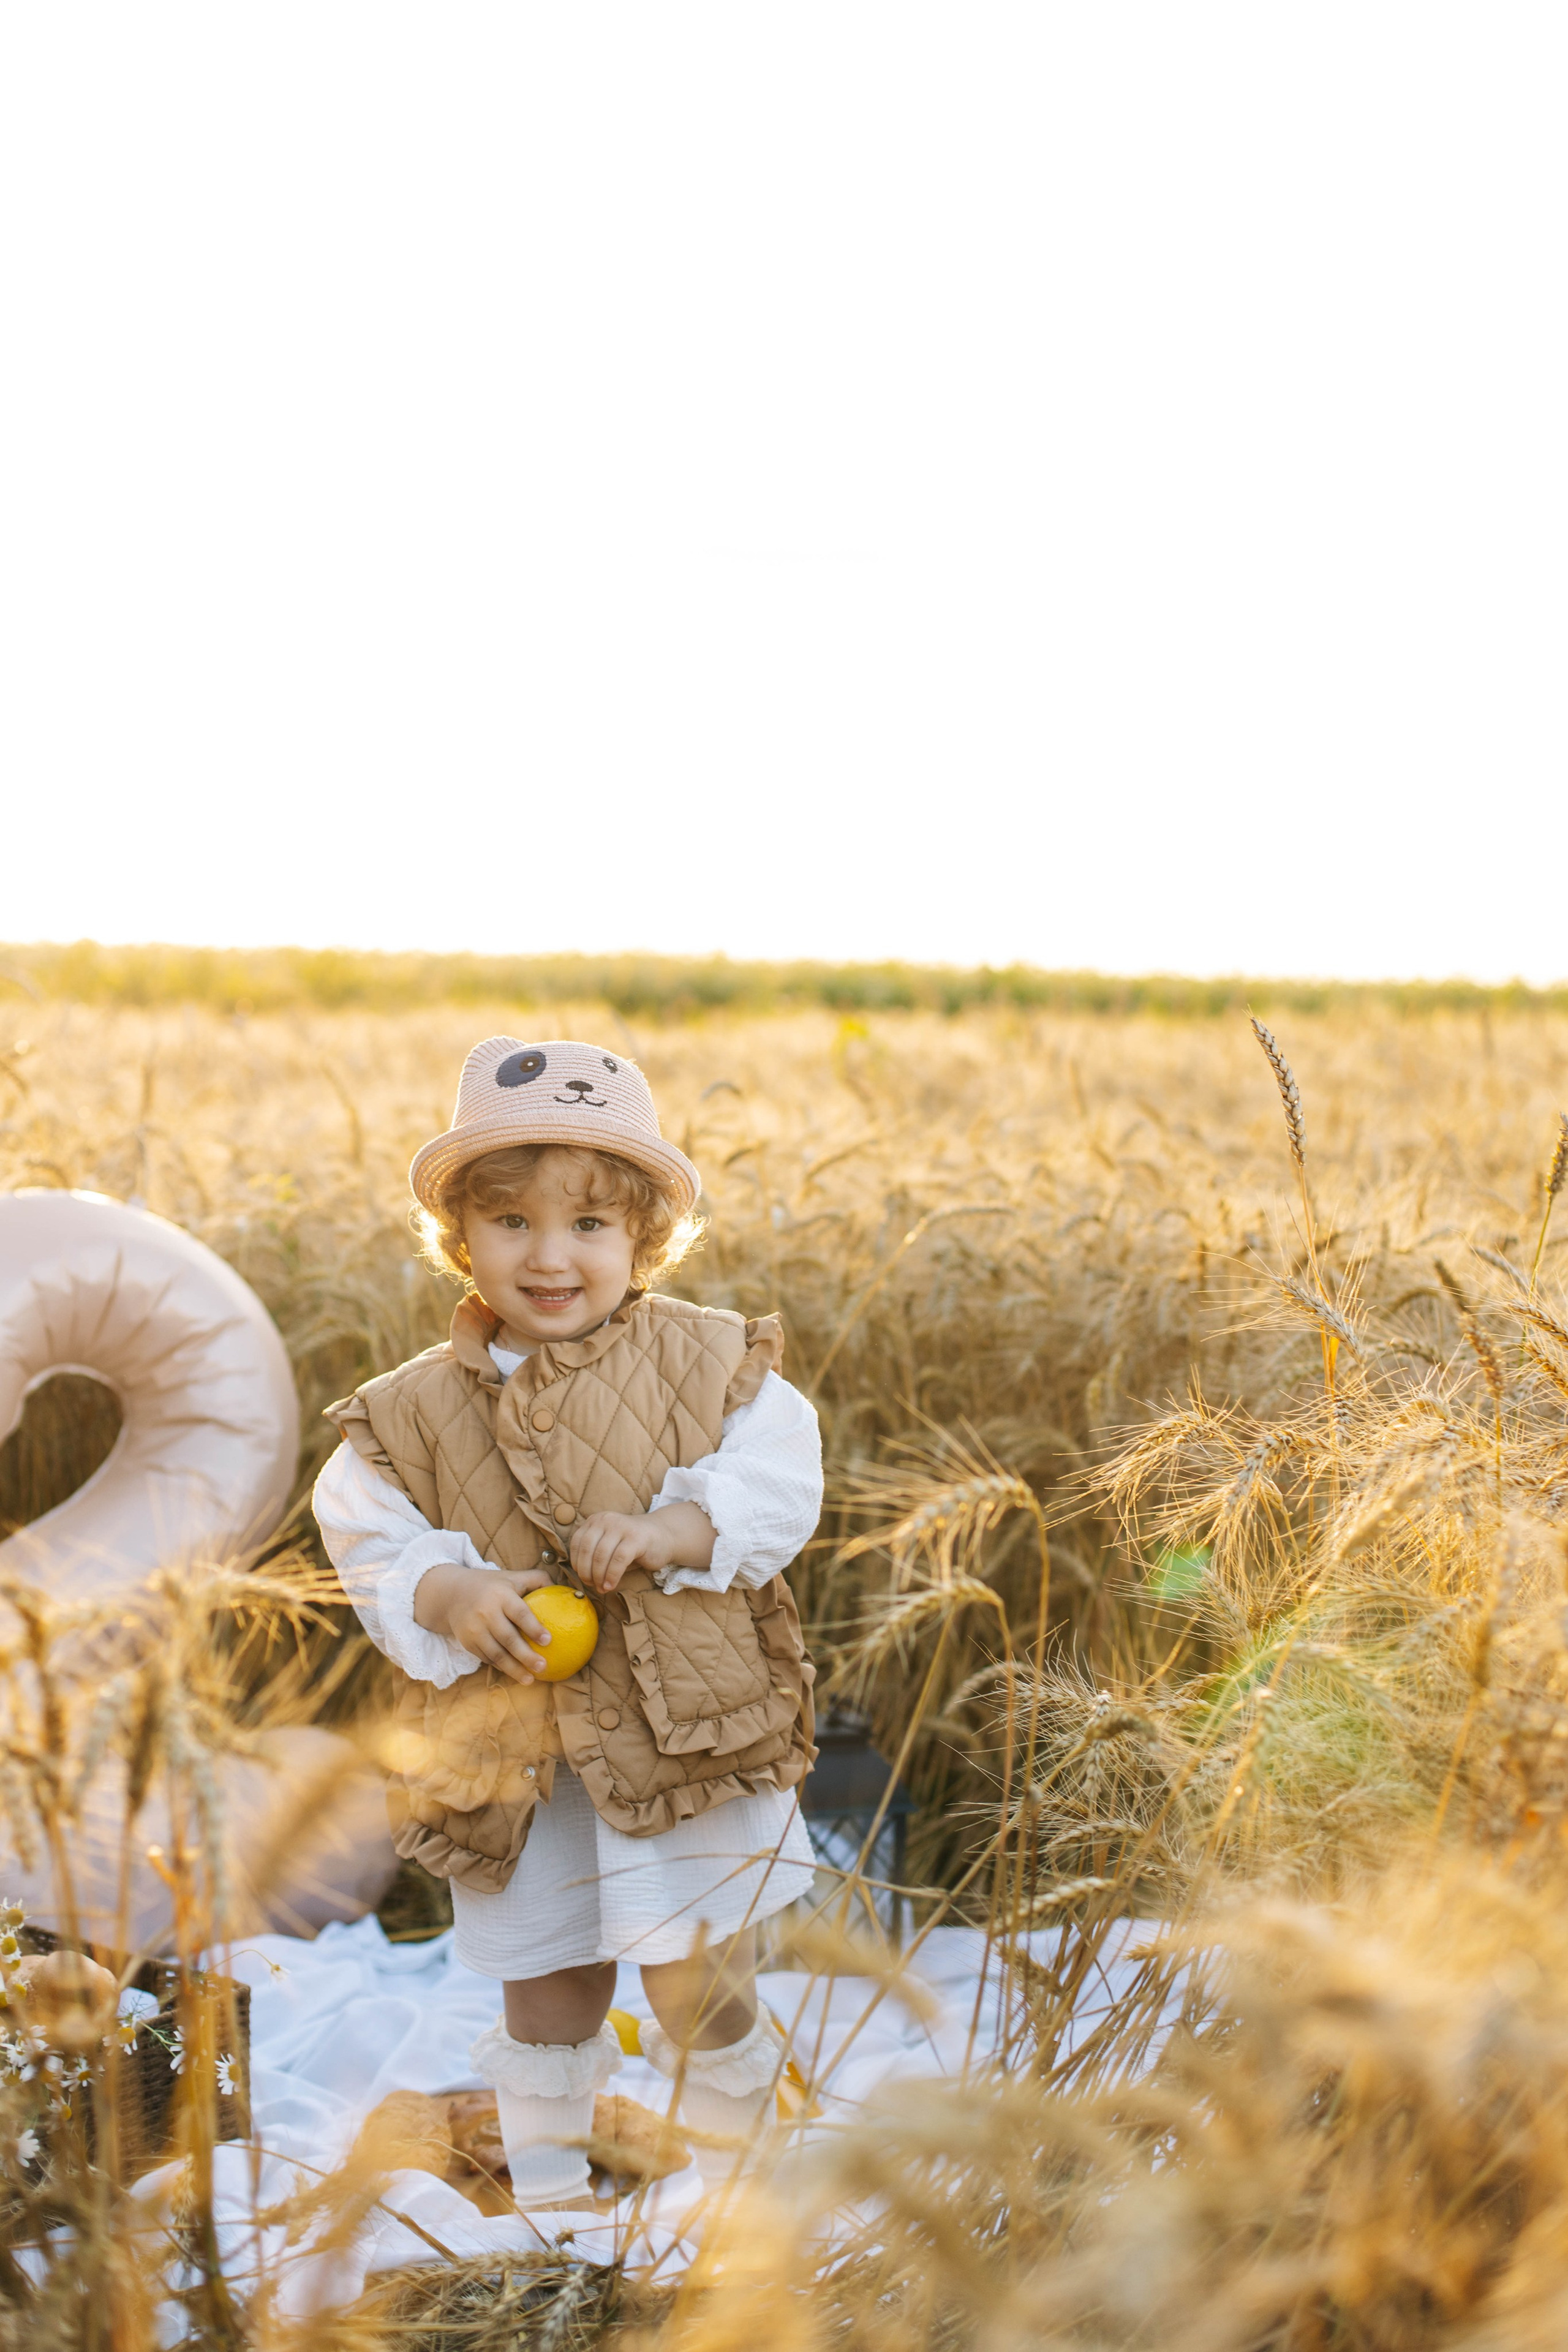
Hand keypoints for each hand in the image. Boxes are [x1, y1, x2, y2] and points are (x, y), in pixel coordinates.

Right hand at [413, 1564, 556, 1681]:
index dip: (533, 1627)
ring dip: (514, 1669)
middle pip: (508, 1638)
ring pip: (496, 1654)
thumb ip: (538, 1580)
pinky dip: (502, 1667)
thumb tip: (568, 1591)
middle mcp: (485, 1612)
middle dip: (526, 1655)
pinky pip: (487, 1659)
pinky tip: (516, 1674)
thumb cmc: (493, 1586)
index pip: (519, 1613)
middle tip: (544, 1666)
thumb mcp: (513, 1577)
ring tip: (531, 1680)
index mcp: (500, 1595)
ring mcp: (474, 1630)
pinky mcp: (467, 1643)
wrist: (452, 1594)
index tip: (549, 1640)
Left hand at [570, 1501, 715, 1594]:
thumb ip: (594, 1555)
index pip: (576, 1542)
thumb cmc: (633, 1546)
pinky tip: (611, 1585)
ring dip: (598, 1576)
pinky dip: (612, 1576)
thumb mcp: (609, 1546)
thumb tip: (582, 1577)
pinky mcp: (635, 1537)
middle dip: (586, 1572)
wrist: (664, 1536)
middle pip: (587, 1549)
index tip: (583, 1577)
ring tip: (602, 1587)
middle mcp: (607, 1520)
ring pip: (601, 1555)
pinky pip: (618, 1560)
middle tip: (591, 1585)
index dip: (577, 1563)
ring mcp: (621, 1526)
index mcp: (596, 1520)